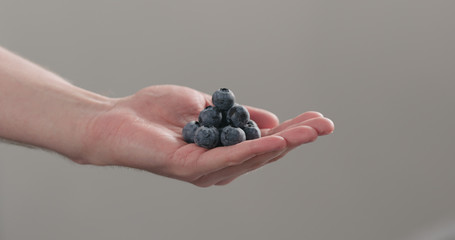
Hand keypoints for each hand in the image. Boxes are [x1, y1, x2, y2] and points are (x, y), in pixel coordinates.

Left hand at [76, 85, 333, 186]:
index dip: (292, 131)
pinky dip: (254, 149)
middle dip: (297, 138)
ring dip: (284, 143)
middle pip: (265, 153)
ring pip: (253, 157)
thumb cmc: (155, 114)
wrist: (117, 120)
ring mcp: (206, 171)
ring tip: (311, 130)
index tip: (317, 118)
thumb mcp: (207, 107)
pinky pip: (228, 158)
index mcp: (222, 151)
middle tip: (326, 125)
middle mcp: (218, 166)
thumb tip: (271, 119)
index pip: (264, 142)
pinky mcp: (192, 168)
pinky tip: (276, 140)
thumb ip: (237, 115)